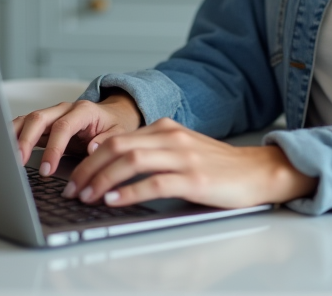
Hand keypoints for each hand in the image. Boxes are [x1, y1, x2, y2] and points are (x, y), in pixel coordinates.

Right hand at [13, 93, 142, 176]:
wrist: (112, 115)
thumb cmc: (114, 126)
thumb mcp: (119, 133)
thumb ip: (107, 140)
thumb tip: (92, 148)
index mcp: (84, 110)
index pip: (63, 126)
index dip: (53, 148)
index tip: (47, 169)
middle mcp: (64, 109)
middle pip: (39, 118)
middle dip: (26, 140)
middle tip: (19, 163)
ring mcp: (52, 114)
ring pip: (27, 119)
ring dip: (14, 136)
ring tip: (5, 156)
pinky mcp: (44, 123)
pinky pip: (24, 125)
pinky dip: (12, 135)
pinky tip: (3, 148)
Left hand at [63, 117, 316, 208]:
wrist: (259, 172)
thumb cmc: (219, 167)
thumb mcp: (182, 150)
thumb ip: (152, 152)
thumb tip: (113, 163)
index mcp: (166, 130)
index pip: (117, 138)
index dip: (90, 157)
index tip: (73, 174)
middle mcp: (171, 138)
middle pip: (117, 147)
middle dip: (88, 169)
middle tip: (72, 189)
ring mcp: (183, 157)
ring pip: (131, 161)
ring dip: (102, 180)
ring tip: (86, 196)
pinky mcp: (195, 179)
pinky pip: (154, 183)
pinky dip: (129, 192)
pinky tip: (114, 201)